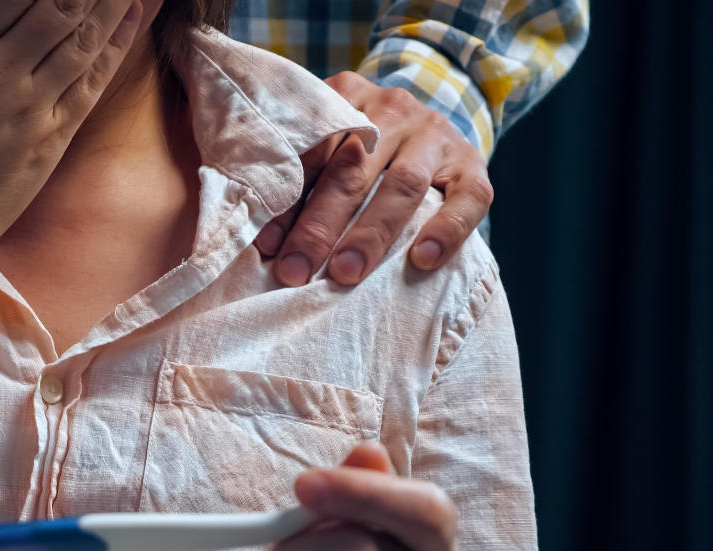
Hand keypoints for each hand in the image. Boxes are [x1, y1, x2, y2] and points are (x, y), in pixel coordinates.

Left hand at [254, 71, 493, 286]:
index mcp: (346, 98)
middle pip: (351, 169)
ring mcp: (436, 135)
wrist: (426, 127)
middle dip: (319, 225)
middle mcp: (393, 110)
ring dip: (371, 233)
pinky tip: (422, 260)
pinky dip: (445, 230)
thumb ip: (297, 172)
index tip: (266, 244)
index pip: (311, 150)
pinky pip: (468, 198)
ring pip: (403, 184)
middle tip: (295, 270)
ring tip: (345, 272)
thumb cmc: (359, 149)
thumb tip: (257, 233)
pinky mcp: (473, 163)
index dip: (286, 199)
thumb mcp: (327, 144)